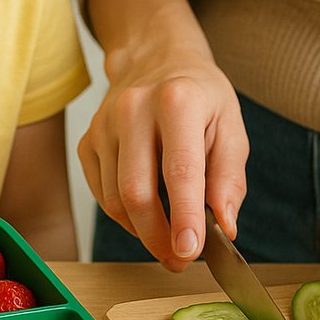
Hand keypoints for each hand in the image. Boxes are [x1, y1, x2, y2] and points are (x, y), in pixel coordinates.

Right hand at [79, 52, 248, 269]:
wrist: (156, 59)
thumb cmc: (199, 96)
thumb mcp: (231, 127)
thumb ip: (229, 178)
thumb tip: (224, 224)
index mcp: (177, 101)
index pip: (179, 171)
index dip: (184, 217)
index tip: (190, 251)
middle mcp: (134, 109)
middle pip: (136, 192)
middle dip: (158, 237)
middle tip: (180, 260)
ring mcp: (103, 124)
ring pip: (114, 200)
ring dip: (142, 231)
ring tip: (168, 239)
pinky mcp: (87, 140)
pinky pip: (101, 194)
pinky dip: (124, 215)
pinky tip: (146, 213)